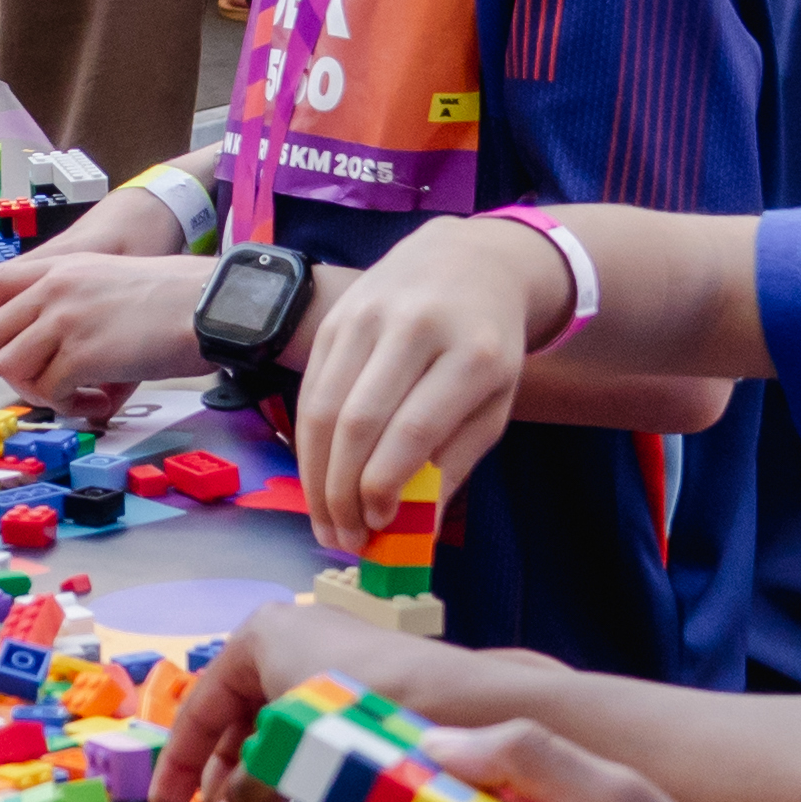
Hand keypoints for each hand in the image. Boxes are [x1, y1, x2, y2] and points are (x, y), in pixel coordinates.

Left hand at [0, 251, 214, 415]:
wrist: (207, 304)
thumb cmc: (168, 296)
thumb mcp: (103, 275)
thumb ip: (65, 296)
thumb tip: (37, 337)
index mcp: (57, 267)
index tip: (12, 349)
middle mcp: (52, 289)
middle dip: (14, 366)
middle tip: (49, 379)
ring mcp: (64, 321)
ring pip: (11, 367)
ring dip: (39, 390)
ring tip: (75, 393)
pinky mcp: (83, 356)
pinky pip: (48, 394)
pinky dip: (70, 407)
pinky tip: (98, 401)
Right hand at [154, 593, 544, 801]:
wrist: (455, 702)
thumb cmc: (354, 709)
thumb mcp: (290, 745)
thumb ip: (251, 780)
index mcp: (257, 636)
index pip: (198, 708)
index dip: (179, 763)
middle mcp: (286, 638)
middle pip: (235, 718)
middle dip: (222, 775)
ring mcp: (324, 659)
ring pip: (273, 728)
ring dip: (258, 778)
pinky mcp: (356, 684)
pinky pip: (308, 730)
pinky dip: (294, 768)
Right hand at [289, 220, 567, 554]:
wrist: (468, 262)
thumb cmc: (486, 346)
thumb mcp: (493, 404)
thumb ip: (455, 464)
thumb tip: (413, 532)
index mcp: (471, 353)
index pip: (415, 428)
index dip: (387, 484)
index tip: (379, 527)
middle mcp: (416, 327)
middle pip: (359, 420)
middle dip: (342, 491)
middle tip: (344, 539)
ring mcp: (368, 316)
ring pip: (323, 406)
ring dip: (316, 475)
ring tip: (326, 521)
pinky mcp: (335, 318)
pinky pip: (309, 388)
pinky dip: (307, 443)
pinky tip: (316, 479)